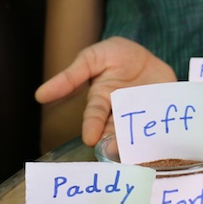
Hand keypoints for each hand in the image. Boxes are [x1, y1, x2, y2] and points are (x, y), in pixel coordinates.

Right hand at [35, 37, 176, 145]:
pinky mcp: (162, 112)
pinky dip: (160, 132)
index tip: (89, 138)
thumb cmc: (115, 55)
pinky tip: (160, 140)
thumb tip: (40, 95)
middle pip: (116, 130)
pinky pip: (161, 124)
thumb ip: (70, 76)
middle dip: (114, 141)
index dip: (92, 126)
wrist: (147, 52)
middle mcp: (120, 112)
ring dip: (134, 142)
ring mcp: (142, 114)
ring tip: (134, 150)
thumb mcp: (91, 59)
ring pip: (136, 132)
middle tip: (113, 151)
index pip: (95, 116)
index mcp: (102, 101)